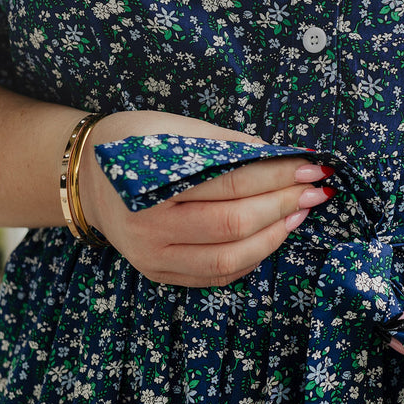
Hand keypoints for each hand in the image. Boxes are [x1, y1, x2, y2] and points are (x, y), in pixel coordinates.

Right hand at [78, 110, 333, 287]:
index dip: (277, 176)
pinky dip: (251, 258)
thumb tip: (279, 155)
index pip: (231, 183)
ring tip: (298, 214)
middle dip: (283, 206)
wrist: (88, 181)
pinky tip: (271, 236)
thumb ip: (224, 143)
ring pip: (230, 259)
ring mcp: (154, 257)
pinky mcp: (161, 274)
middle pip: (235, 225)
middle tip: (314, 192)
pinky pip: (217, 276)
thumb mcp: (171, 127)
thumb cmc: (134, 144)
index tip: (311, 168)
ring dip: (274, 237)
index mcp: (152, 182)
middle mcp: (151, 227)